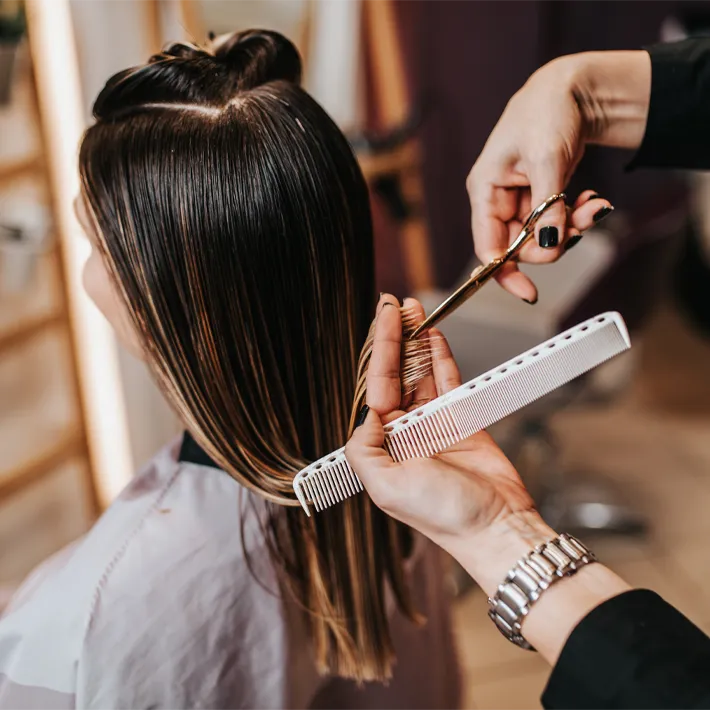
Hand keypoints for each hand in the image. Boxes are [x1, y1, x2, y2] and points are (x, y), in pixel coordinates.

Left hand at [346, 294, 554, 593]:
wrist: (495, 526)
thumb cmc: (442, 514)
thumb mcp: (385, 487)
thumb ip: (364, 448)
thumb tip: (366, 413)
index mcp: (383, 445)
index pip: (376, 387)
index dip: (380, 350)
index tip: (382, 318)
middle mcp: (405, 432)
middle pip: (397, 374)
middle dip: (396, 338)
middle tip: (395, 304)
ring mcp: (434, 424)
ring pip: (422, 373)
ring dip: (418, 342)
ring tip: (415, 310)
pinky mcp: (463, 421)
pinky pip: (450, 382)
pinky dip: (442, 358)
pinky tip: (435, 337)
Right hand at [467, 51, 650, 302]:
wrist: (571, 89)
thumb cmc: (546, 112)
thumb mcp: (548, 160)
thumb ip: (546, 208)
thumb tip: (547, 247)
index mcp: (485, 190)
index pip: (486, 247)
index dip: (504, 272)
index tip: (529, 291)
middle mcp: (497, 199)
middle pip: (518, 245)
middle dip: (553, 241)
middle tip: (583, 224)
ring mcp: (518, 199)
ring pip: (541, 235)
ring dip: (571, 227)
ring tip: (595, 206)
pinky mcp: (538, 196)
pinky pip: (554, 222)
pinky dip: (575, 216)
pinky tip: (592, 201)